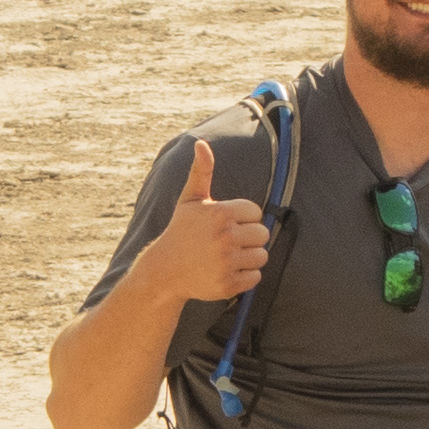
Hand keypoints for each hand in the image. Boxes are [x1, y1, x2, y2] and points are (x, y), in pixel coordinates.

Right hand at [153, 137, 274, 304]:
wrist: (164, 270)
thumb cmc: (181, 231)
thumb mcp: (190, 199)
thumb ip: (201, 171)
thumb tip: (201, 143)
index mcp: (220, 213)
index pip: (256, 212)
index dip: (243, 218)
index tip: (225, 223)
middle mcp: (225, 237)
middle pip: (263, 234)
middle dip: (248, 237)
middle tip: (227, 241)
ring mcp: (227, 262)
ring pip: (262, 256)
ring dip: (249, 257)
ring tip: (228, 256)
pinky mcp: (228, 285)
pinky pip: (256, 277)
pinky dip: (245, 276)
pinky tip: (226, 270)